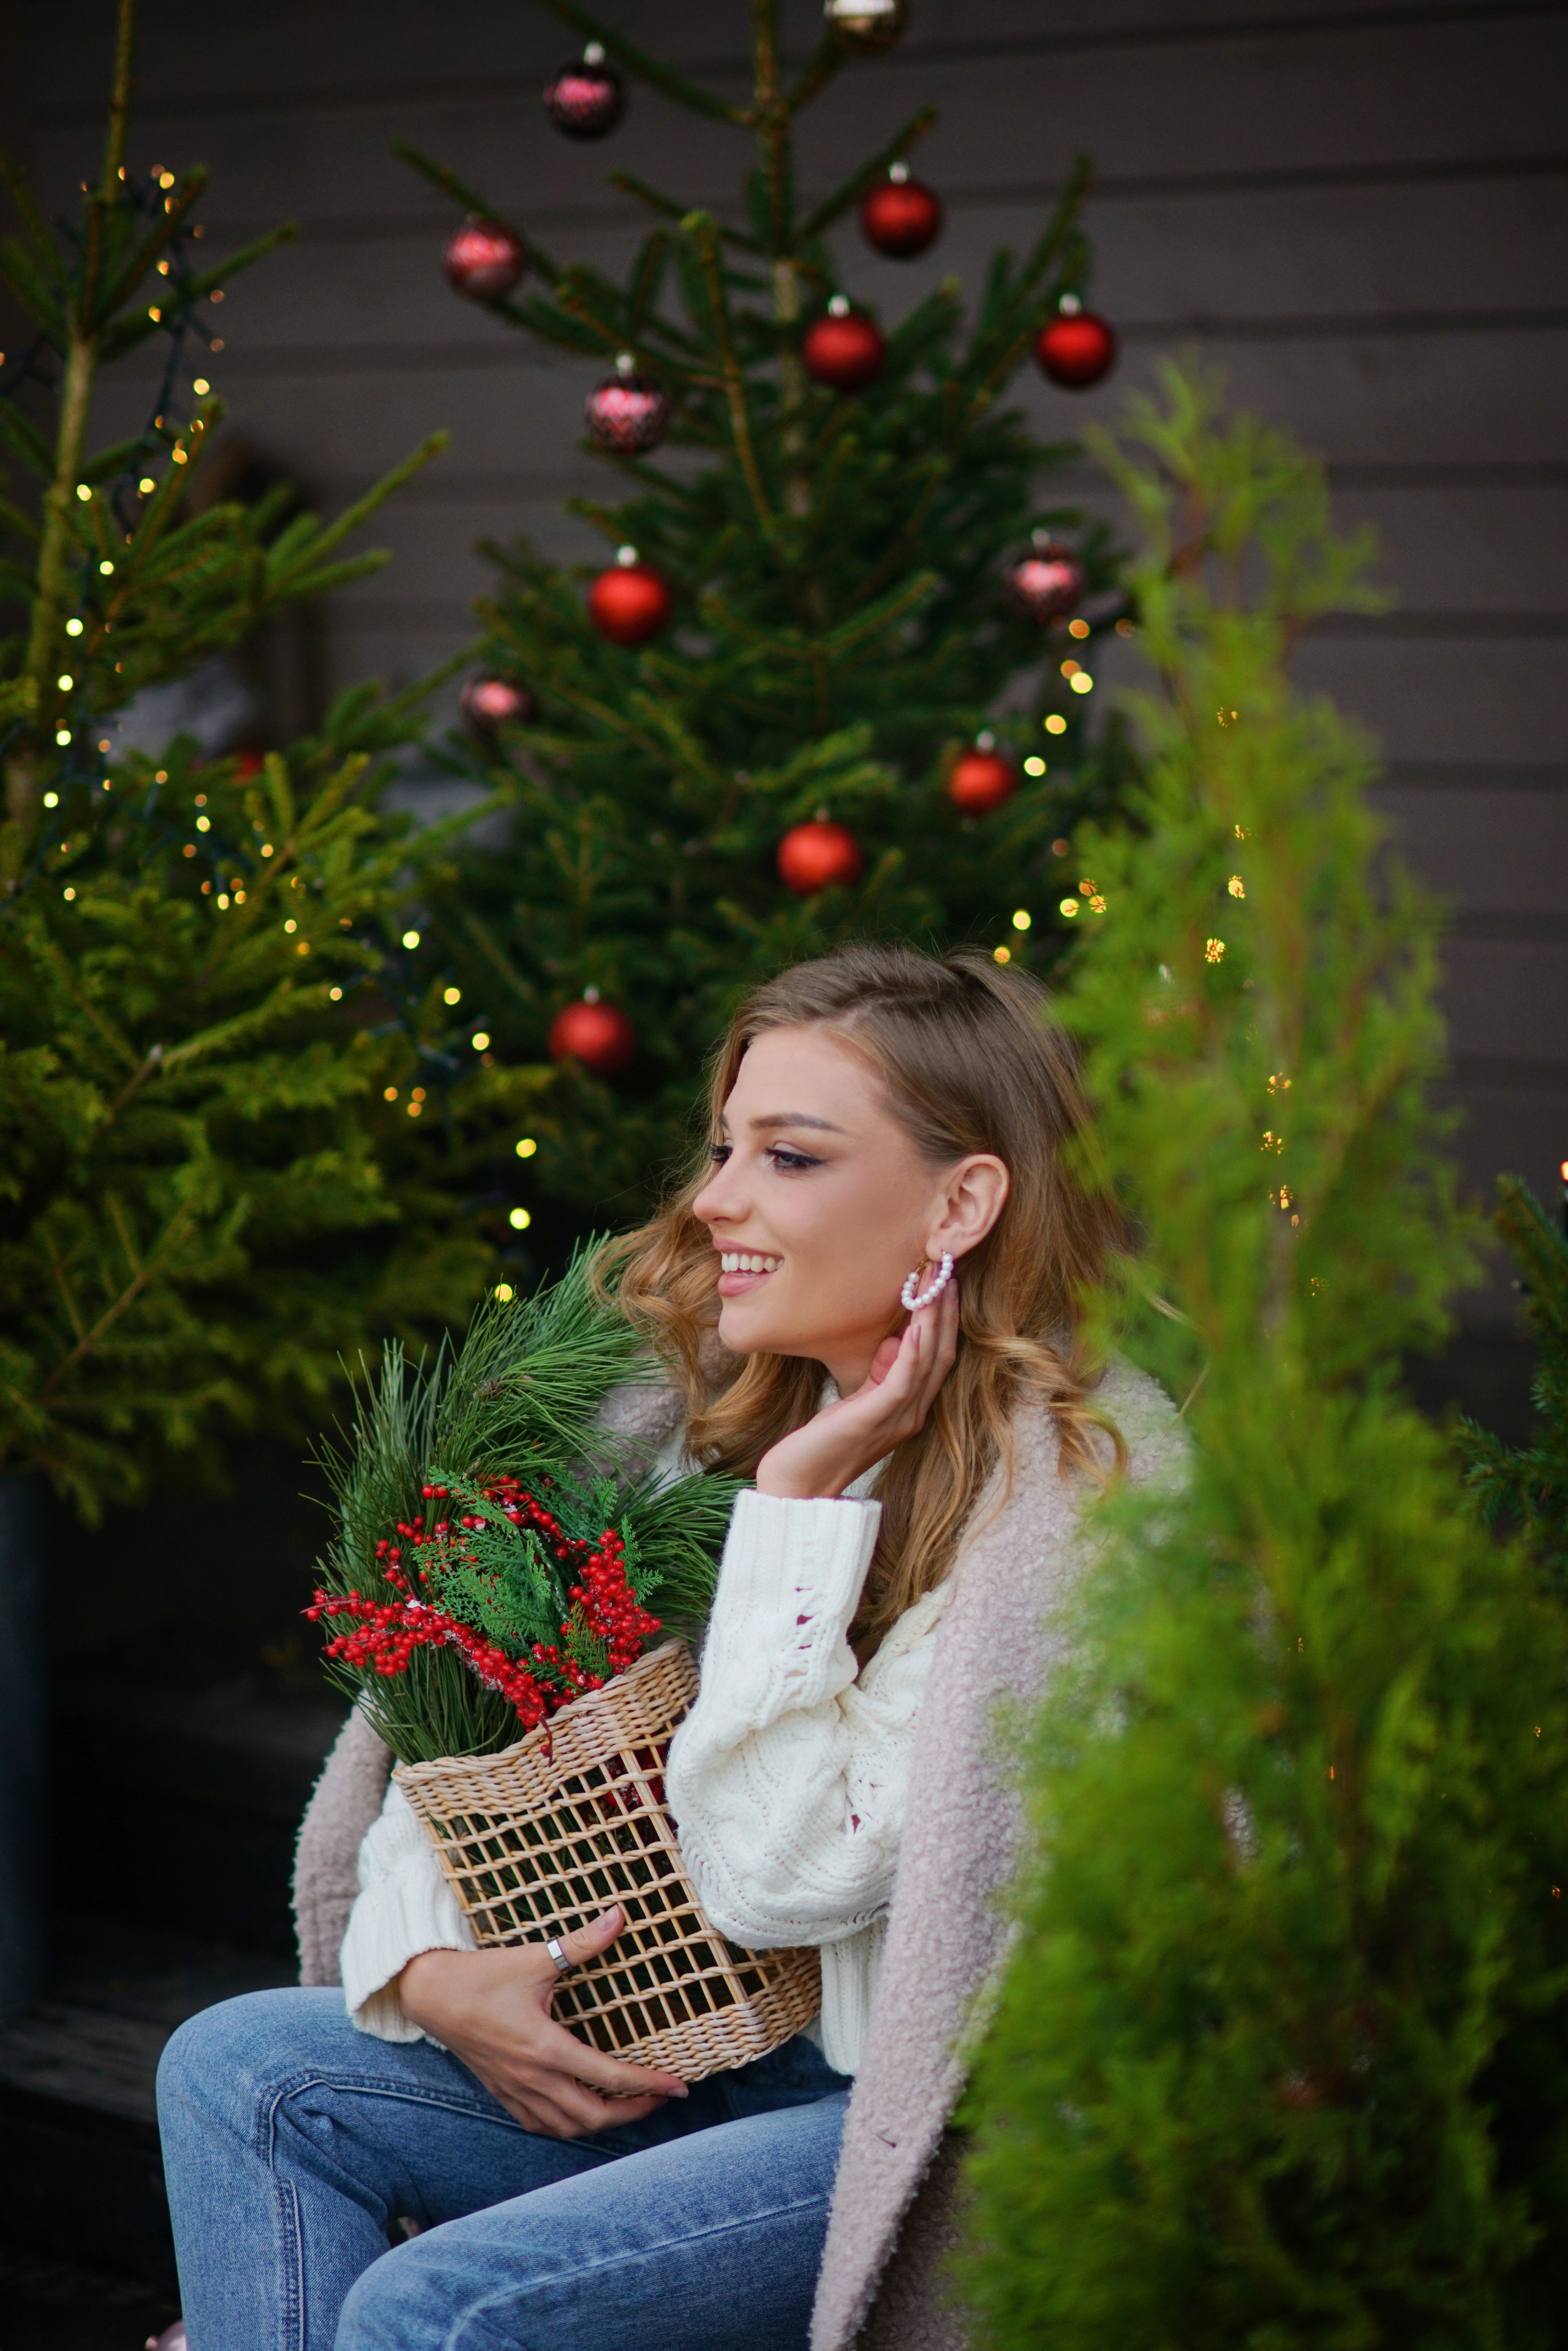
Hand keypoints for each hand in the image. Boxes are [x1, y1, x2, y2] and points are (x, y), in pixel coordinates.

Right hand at [398, 1906, 687, 2137]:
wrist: (432, 1994)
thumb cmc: (482, 1976)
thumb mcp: (535, 1958)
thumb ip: (581, 1944)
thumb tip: (619, 1917)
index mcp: (545, 2048)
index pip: (608, 2077)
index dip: (648, 2085)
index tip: (677, 2088)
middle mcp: (532, 2078)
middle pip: (592, 2116)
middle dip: (631, 2112)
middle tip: (658, 2097)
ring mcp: (515, 2091)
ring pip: (566, 2127)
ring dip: (600, 2122)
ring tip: (627, 2106)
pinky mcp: (501, 2093)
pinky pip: (539, 2124)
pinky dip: (566, 2125)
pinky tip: (579, 2110)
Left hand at [755, 1273, 959, 1499]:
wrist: (798, 1484)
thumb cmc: (823, 1441)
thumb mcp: (856, 1400)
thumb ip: (879, 1374)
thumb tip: (894, 1340)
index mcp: (910, 1408)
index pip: (938, 1356)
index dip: (945, 1318)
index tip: (944, 1280)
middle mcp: (912, 1414)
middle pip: (941, 1354)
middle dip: (944, 1310)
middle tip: (945, 1269)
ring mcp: (897, 1420)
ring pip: (927, 1363)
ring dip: (932, 1321)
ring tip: (934, 1285)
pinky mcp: (874, 1420)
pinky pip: (902, 1382)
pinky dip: (911, 1353)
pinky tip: (914, 1327)